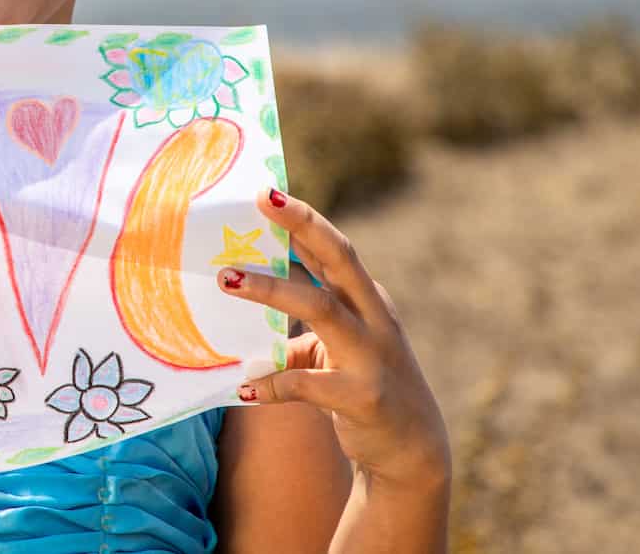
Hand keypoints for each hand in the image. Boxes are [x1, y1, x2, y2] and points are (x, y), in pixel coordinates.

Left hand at [217, 186, 450, 490]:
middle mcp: (374, 318)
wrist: (412, 447)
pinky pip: (307, 383)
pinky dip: (272, 383)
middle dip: (302, 226)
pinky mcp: (362, 395)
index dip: (302, 218)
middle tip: (262, 201)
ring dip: (271, 290)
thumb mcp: (337, 341)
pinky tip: (244, 387)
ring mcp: (371, 355)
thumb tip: (248, 279)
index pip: (333, 248)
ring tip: (227, 280)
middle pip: (339, 258)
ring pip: (320, 307)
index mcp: (366, 299)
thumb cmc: (361, 381)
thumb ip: (305, 312)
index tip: (266, 191)